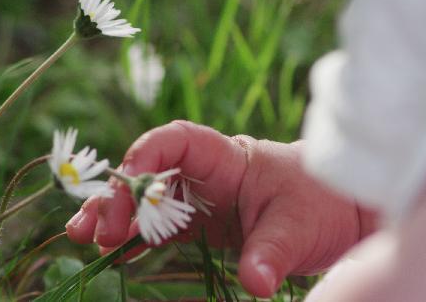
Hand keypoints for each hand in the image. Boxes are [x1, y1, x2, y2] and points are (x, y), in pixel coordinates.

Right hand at [64, 121, 373, 297]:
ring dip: (113, 217)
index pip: (175, 141)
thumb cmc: (323, 202)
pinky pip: (158, 227)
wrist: (345, 213)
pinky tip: (108, 252)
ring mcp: (198, 199)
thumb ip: (271, 254)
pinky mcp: (200, 225)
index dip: (146, 156)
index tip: (129, 182)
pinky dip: (133, 238)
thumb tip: (255, 284)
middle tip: (96, 228)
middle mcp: (203, 173)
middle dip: (118, 197)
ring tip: (80, 236)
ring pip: (145, 201)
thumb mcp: (299, 227)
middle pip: (148, 174)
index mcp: (224, 156)